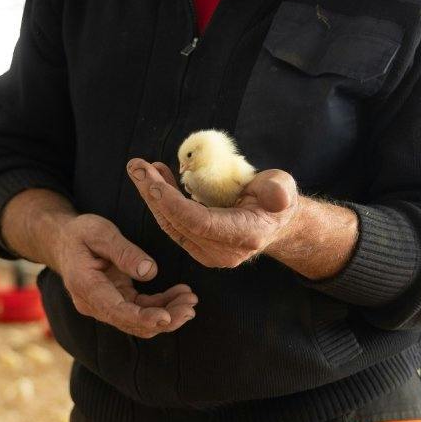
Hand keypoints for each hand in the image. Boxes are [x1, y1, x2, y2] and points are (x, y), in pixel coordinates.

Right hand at [50, 213, 197, 338]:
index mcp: (86, 286)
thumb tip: (150, 272)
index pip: (117, 311)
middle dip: (164, 318)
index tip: (167, 318)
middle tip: (190, 306)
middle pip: (131, 322)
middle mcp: (93, 303)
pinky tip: (180, 295)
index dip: (143, 317)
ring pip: (138, 321)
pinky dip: (161, 306)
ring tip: (190, 301)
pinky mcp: (115, 302)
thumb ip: (123, 251)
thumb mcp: (100, 232)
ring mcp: (104, 306)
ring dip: (167, 314)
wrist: (63, 241)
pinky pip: (140, 311)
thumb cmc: (80, 233)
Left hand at [127, 158, 299, 268]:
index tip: (152, 182)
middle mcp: (223, 252)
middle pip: (178, 223)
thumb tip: (277, 196)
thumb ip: (279, 190)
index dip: (173, 204)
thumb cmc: (278, 200)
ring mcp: (209, 255)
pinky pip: (174, 226)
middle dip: (154, 194)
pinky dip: (161, 203)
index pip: (199, 222)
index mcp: (244, 235)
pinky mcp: (199, 250)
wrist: (276, 223)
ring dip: (153, 196)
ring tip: (141, 169)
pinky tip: (154, 180)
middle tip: (137, 166)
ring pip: (172, 225)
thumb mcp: (283, 188)